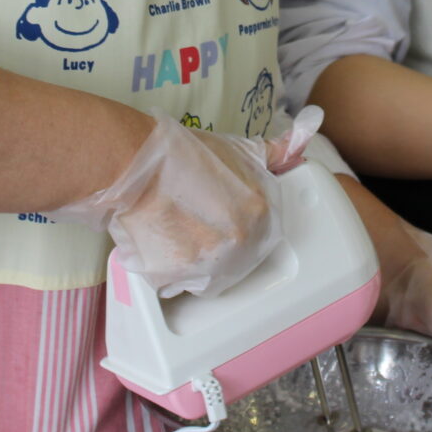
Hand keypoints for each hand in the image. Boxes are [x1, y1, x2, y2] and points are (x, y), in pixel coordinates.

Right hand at [52, 108, 322, 297]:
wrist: (132, 163)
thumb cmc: (179, 152)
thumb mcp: (237, 148)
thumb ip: (274, 154)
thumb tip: (298, 150)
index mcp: (260, 212)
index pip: (260, 236)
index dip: (237, 228)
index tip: (218, 219)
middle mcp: (239, 241)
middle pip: (234, 259)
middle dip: (215, 246)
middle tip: (191, 224)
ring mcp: (207, 261)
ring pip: (205, 274)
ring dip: (191, 261)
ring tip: (172, 231)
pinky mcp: (174, 276)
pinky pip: (174, 283)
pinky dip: (165, 269)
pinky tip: (157, 243)